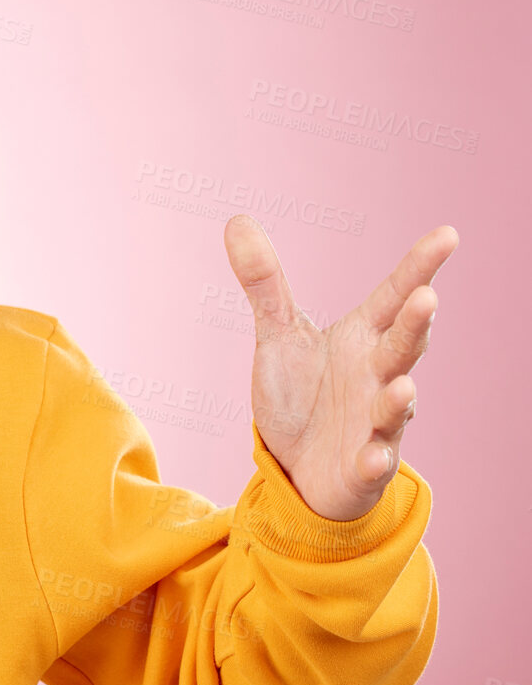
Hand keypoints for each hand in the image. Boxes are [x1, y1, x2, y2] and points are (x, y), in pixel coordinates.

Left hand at [223, 215, 458, 521]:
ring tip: (401, 385)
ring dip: (399, 396)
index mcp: (363, 338)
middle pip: (401, 346)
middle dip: (414, 326)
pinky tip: (371, 456)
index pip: (394, 296)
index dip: (419, 267)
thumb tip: (237, 219)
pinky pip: (372, 462)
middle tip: (427, 298)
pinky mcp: (363, 464)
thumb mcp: (278, 335)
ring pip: (394, 405)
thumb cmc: (300, 393)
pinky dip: (374, 459)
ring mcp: (376, 420)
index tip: (447, 234)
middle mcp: (379, 375)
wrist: (297, 464)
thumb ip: (264, 282)